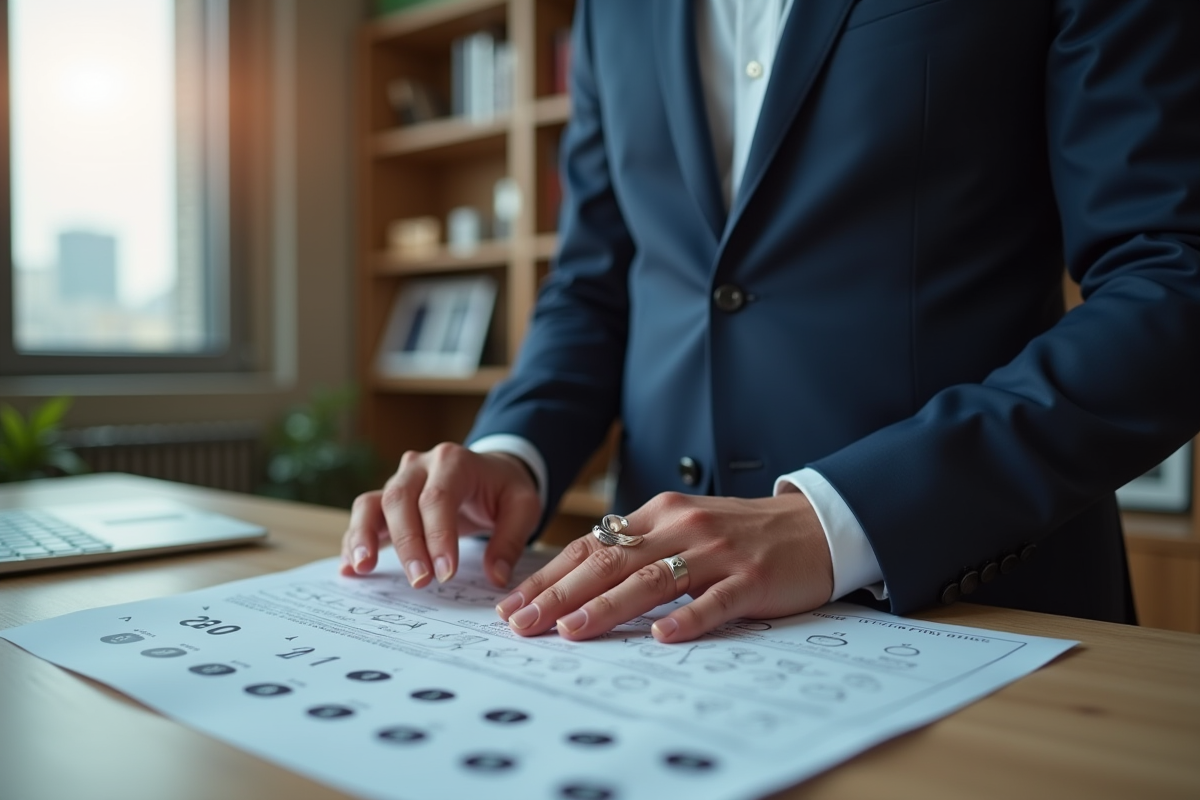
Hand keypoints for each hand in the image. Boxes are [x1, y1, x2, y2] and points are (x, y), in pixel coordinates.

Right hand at [340, 444, 540, 588]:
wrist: (489, 472)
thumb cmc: (504, 489)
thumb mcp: (523, 506)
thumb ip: (511, 539)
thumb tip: (496, 576)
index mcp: (454, 461)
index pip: (439, 497)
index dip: (439, 536)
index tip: (447, 573)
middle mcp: (419, 466)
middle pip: (401, 500)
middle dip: (408, 544)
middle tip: (420, 581)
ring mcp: (398, 481)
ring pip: (371, 504)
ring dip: (363, 537)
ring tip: (363, 568)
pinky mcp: (385, 502)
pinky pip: (363, 517)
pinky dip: (354, 542)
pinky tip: (350, 570)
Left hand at [494, 490, 833, 642]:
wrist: (814, 525)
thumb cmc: (742, 534)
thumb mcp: (684, 529)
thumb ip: (640, 549)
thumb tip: (580, 582)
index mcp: (660, 515)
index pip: (593, 547)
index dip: (550, 577)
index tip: (513, 605)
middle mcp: (682, 527)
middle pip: (611, 562)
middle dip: (560, 595)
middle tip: (522, 624)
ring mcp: (718, 552)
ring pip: (653, 579)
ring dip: (608, 606)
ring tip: (571, 630)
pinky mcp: (752, 577)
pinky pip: (716, 600)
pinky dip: (689, 618)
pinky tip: (662, 636)